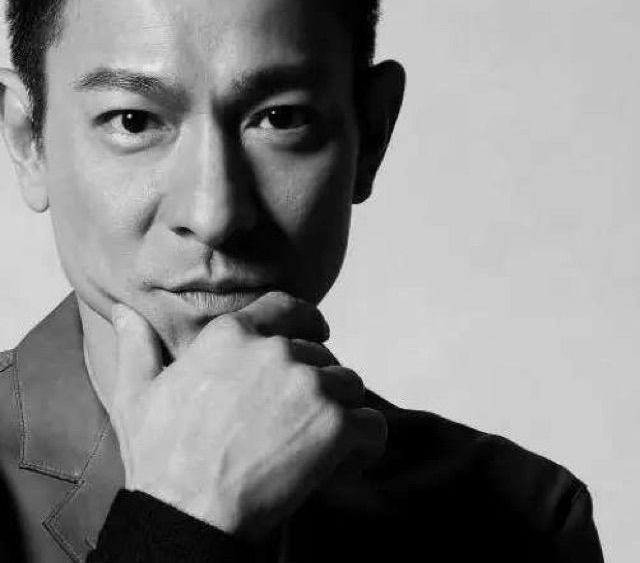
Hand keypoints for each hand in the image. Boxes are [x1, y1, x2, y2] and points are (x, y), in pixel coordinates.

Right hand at [109, 291, 386, 539]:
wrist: (186, 514)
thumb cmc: (162, 458)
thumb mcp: (137, 395)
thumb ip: (137, 347)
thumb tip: (123, 313)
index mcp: (232, 335)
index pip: (287, 308)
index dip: (307, 320)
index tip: (317, 331)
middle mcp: (275, 350)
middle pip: (320, 352)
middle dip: (316, 380)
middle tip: (299, 418)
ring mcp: (308, 385)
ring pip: (349, 384)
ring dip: (340, 410)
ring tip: (318, 441)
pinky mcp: (335, 424)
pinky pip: (372, 424)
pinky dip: (365, 443)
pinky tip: (346, 459)